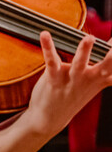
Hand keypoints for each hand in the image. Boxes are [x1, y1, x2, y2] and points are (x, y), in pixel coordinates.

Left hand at [0, 31, 111, 151]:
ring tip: (90, 38)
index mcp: (102, 78)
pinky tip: (45, 35)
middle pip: (107, 65)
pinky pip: (52, 61)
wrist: (51, 117)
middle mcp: (90, 78)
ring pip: (80, 63)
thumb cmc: (74, 93)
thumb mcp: (95, 81)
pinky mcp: (54, 78)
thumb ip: (107, 67)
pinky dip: (48, 47)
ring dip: (84, 51)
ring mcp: (72, 79)